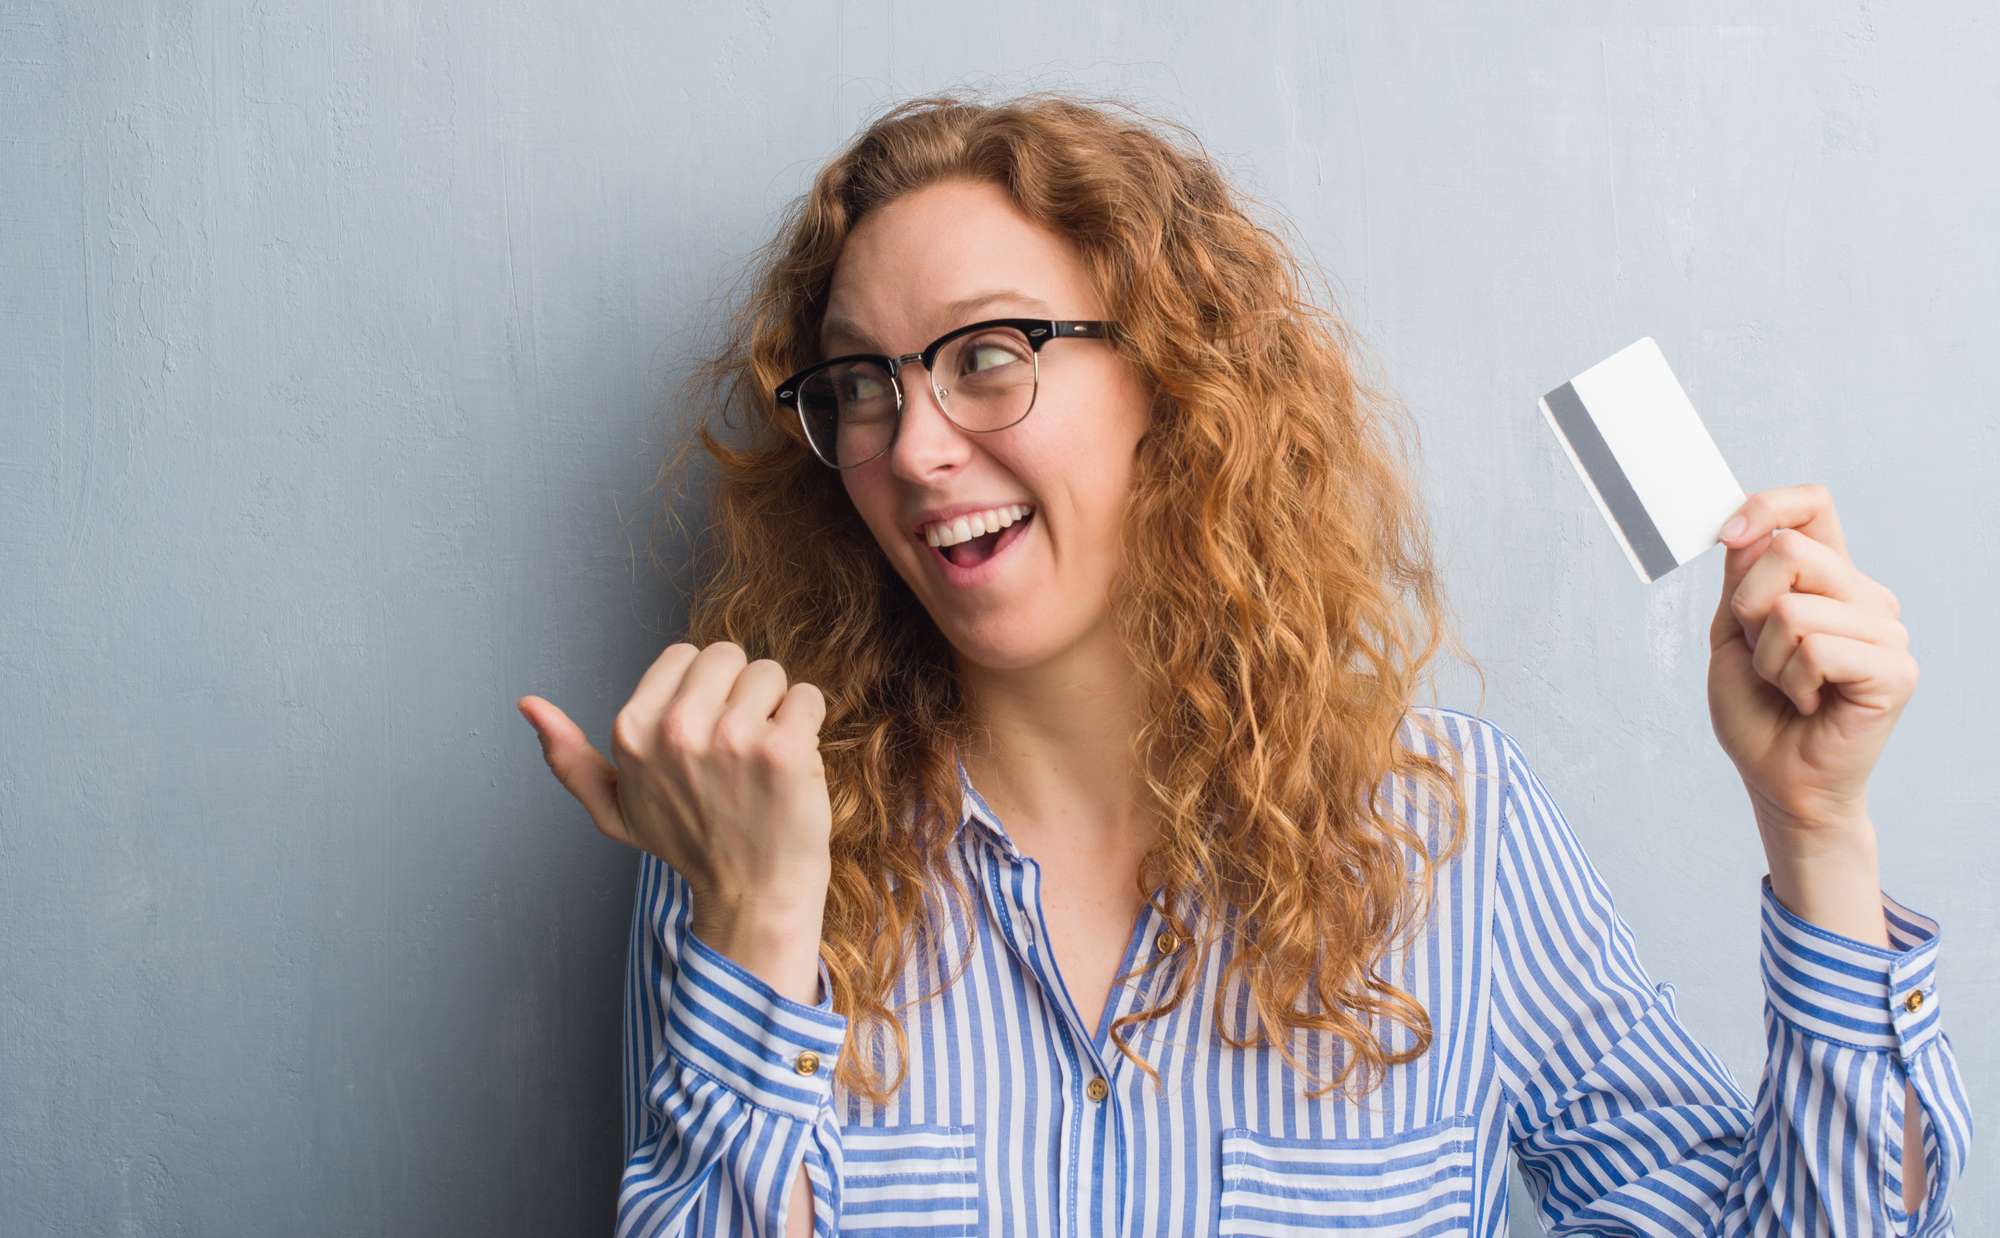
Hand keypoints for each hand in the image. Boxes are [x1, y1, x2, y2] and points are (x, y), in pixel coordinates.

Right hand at [517, 642, 832, 1001]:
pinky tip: (794, 763)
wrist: (750, 895)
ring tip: (764, 759)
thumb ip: (570, 758)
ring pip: (770, 672)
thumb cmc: (688, 847)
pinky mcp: (783, 749)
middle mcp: (676, 729)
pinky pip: (808, 696)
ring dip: (777, 709)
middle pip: (728, 655)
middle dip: (739, 693)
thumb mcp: (614, 810)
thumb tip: (527, 703)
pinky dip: (808, 723)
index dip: (703, 692)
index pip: (684, 655)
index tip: (704, 738)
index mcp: (632, 731)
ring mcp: (731, 738)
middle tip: (738, 749)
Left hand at [1707, 484, 1916, 941]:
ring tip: (1786, 686)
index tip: (1726, 534)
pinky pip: (1816, 648)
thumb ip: (1742, 578)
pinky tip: (1807, 702)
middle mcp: (1865, 596)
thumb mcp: (1733, 632)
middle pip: (1790, 552)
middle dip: (1748, 608)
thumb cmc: (1757, 710)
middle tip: (1762, 654)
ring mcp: (1886, 632)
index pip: (1813, 504)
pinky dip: (1791, 681)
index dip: (1768, 505)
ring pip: (1794, 608)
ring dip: (1768, 656)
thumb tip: (1744, 526)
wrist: (1777, 779)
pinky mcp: (1895, 670)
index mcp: (1828, 578)